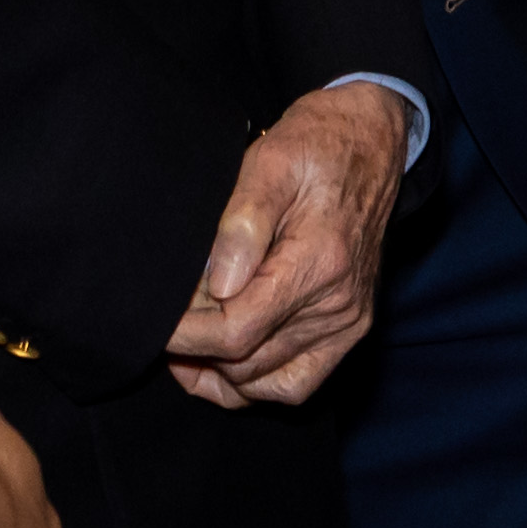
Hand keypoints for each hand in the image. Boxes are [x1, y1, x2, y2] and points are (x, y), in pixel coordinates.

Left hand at [164, 80, 404, 406]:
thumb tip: (219, 286)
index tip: (155, 321)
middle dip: (195, 351)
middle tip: (168, 319)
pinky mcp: (350, 329)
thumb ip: (242, 224)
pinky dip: (256, 383)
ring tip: (189, 341)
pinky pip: (297, 384)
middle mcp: (339, 305)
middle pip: (248, 364)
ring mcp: (348, 323)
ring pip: (267, 384)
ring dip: (220, 372)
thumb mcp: (270, 163)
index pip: (237, 332)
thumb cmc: (316, 146)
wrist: (371, 142)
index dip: (186, 336)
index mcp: (319, 264)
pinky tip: (225, 362)